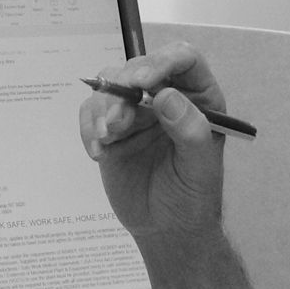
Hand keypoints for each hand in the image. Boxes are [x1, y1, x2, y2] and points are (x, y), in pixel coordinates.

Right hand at [79, 40, 229, 239]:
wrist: (168, 229)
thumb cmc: (193, 198)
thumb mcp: (200, 168)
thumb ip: (191, 132)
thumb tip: (166, 96)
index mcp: (198, 98)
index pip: (183, 59)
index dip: (161, 61)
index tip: (142, 81)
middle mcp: (166, 96)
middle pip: (138, 67)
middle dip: (122, 90)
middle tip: (116, 122)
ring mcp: (136, 111)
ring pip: (110, 87)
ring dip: (102, 109)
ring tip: (106, 140)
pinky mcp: (112, 129)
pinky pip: (91, 113)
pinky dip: (88, 129)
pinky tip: (98, 154)